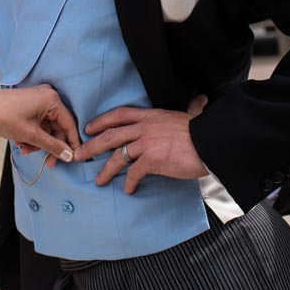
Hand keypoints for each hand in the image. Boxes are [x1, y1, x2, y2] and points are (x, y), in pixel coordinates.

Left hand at [0, 84, 79, 166]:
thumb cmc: (3, 117)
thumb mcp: (30, 135)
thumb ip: (52, 146)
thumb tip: (69, 156)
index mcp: (52, 99)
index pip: (69, 124)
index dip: (70, 143)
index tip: (71, 159)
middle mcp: (48, 96)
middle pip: (58, 127)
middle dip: (49, 145)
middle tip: (47, 163)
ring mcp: (38, 99)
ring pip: (47, 128)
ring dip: (38, 142)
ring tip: (24, 149)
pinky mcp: (30, 104)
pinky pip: (38, 123)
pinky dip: (32, 135)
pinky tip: (20, 142)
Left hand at [74, 106, 207, 193]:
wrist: (211, 143)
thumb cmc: (202, 131)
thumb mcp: (191, 116)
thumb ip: (192, 108)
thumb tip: (201, 100)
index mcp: (151, 116)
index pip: (119, 114)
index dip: (101, 120)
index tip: (89, 128)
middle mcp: (144, 127)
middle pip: (110, 135)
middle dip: (91, 146)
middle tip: (78, 155)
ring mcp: (146, 143)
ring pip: (117, 156)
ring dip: (105, 170)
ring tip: (98, 181)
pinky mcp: (151, 160)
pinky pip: (134, 173)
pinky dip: (129, 182)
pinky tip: (128, 189)